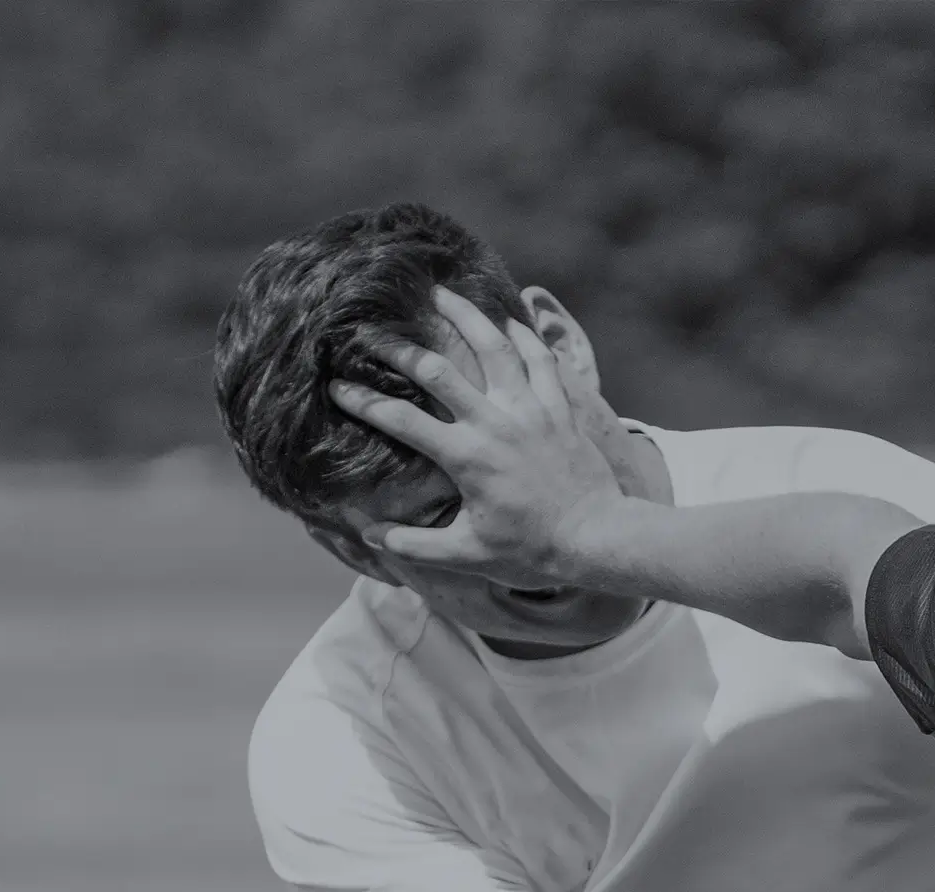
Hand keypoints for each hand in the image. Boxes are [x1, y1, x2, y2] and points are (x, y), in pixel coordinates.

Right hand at [328, 286, 621, 584]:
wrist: (598, 539)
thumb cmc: (533, 552)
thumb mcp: (467, 555)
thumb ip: (414, 545)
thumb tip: (367, 533)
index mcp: (465, 456)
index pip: (400, 419)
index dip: (362, 401)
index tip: (335, 385)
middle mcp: (495, 423)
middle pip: (436, 370)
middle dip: (397, 348)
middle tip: (370, 331)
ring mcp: (530, 410)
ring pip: (493, 347)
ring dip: (463, 316)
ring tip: (439, 292)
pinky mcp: (560, 408)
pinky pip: (540, 359)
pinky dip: (521, 336)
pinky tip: (505, 321)